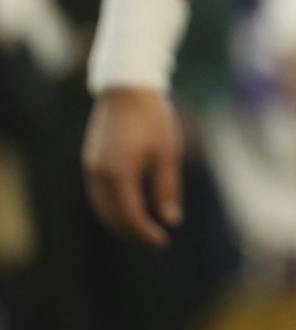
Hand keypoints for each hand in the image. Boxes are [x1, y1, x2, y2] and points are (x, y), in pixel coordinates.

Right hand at [83, 89, 185, 245]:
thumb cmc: (153, 119)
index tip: (163, 241)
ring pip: (101, 206)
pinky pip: (98, 192)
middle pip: (111, 216)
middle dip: (131, 231)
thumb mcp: (167, 154)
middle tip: (153, 237)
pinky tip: (130, 204)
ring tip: (142, 225)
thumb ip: (167, 189)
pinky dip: (112, 205)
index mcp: (119, 175)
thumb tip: (171, 220)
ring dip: (119, 220)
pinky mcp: (90, 159)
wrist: (128, 88)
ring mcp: (91, 167)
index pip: (130, 216)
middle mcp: (98, 175)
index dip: (145, 232)